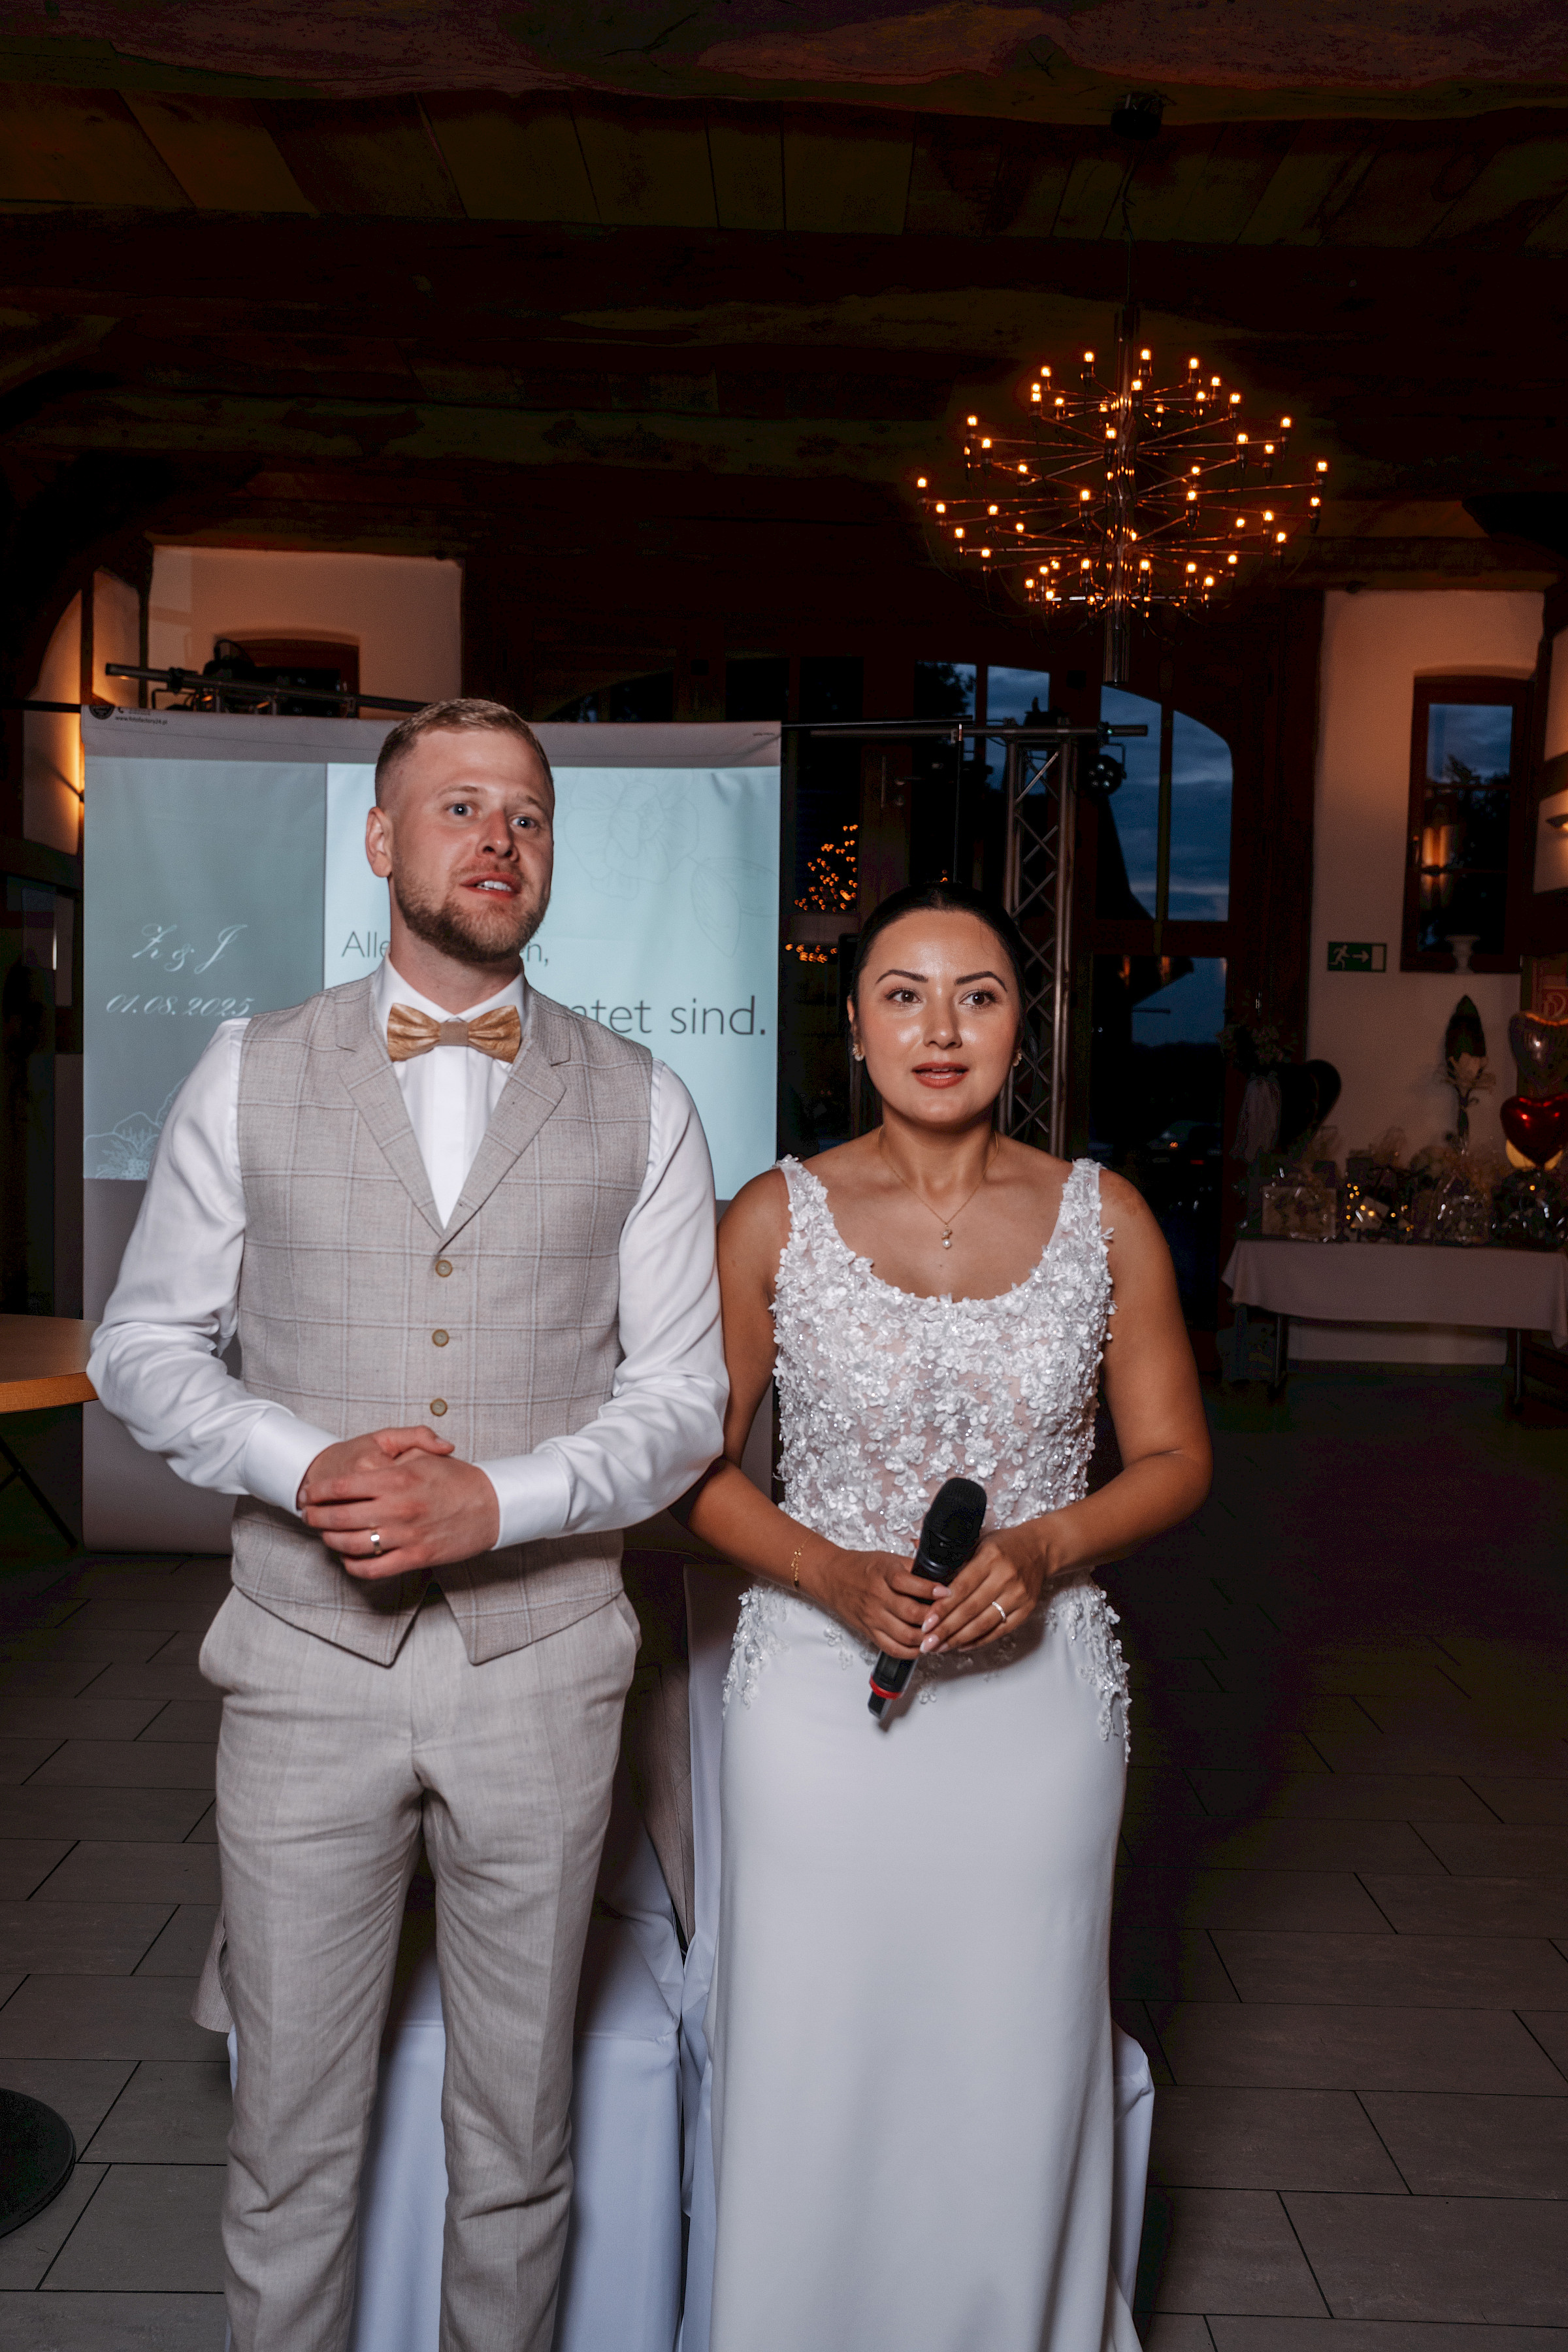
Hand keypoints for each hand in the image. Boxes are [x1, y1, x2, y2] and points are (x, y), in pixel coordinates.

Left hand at [298, 1425, 499, 1578]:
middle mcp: (397, 1508)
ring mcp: (405, 1535)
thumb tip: (365, 1463)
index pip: (342, 1487)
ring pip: (352, 1544)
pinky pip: (374, 1568)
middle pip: (340, 1517)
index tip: (309, 1494)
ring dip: (331, 1540)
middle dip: (317, 1517)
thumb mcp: (425, 1456)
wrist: (491, 1506)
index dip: (319, 1491)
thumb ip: (394, 1454)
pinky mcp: (415, 1557)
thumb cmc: (457, 1479)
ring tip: (325, 1534)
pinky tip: (348, 1557)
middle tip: (309, 1515)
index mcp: (397, 1479)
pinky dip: (354, 1565)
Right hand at [807, 1543, 947, 1658]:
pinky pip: (893, 1649)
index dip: (930, 1590)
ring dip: (927, 1638)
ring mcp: (873, 1617)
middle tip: (950, 1617)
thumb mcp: (889, 1559)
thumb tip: (943, 1574)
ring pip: (905, 1636)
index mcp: (883, 1573)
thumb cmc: (863, 1567)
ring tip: (940, 1633)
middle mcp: (877, 1596)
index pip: (908, 1583)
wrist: (833, 1578)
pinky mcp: (870, 1632)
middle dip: (934, 1618)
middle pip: (910, 1614)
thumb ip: (914, 1568)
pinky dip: (912, 1652)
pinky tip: (923, 1646)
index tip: (947, 1592)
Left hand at [918, 1531, 1046, 1654]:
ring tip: (939, 1648)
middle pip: (970, 1609)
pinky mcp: (1025, 1610)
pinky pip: (999, 1630)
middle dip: (946, 1629)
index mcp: (990, 1557)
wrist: (1040, 1549)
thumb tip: (914, 1548)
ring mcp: (1017, 1595)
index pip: (962, 1588)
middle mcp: (1005, 1577)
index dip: (943, 1608)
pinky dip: (979, 1640)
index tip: (926, 1623)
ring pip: (983, 1624)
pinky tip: (962, 1645)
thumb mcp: (978, 1540)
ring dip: (959, 1639)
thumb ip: (950, 1553)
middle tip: (927, 1642)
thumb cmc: (1005, 1545)